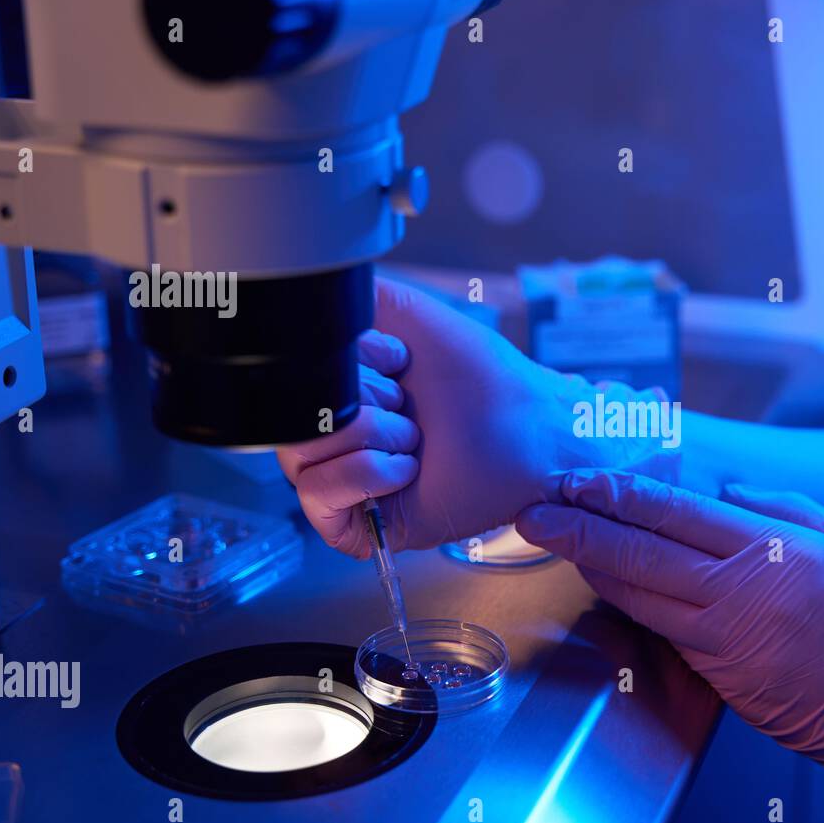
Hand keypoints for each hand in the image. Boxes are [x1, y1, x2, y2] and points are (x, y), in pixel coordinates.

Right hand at [277, 279, 675, 555]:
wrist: (529, 427)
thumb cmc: (483, 378)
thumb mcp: (408, 316)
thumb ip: (350, 301)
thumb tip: (302, 299)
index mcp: (344, 391)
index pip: (295, 376)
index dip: (347, 361)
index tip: (397, 360)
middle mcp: (339, 436)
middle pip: (294, 416)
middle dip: (362, 401)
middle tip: (409, 407)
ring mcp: (347, 481)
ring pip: (301, 455)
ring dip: (369, 436)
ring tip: (414, 438)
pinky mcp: (361, 523)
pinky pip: (316, 497)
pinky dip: (362, 474)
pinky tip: (403, 468)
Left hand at [515, 470, 823, 822]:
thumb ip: (784, 512)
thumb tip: (730, 495)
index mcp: (776, 550)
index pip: (676, 512)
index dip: (618, 493)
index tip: (579, 477)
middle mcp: (743, 593)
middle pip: (641, 552)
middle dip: (580, 527)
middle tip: (534, 509)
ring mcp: (729, 643)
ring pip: (642, 597)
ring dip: (593, 567)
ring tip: (555, 541)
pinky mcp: (727, 682)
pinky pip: (668, 636)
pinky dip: (631, 608)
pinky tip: (607, 589)